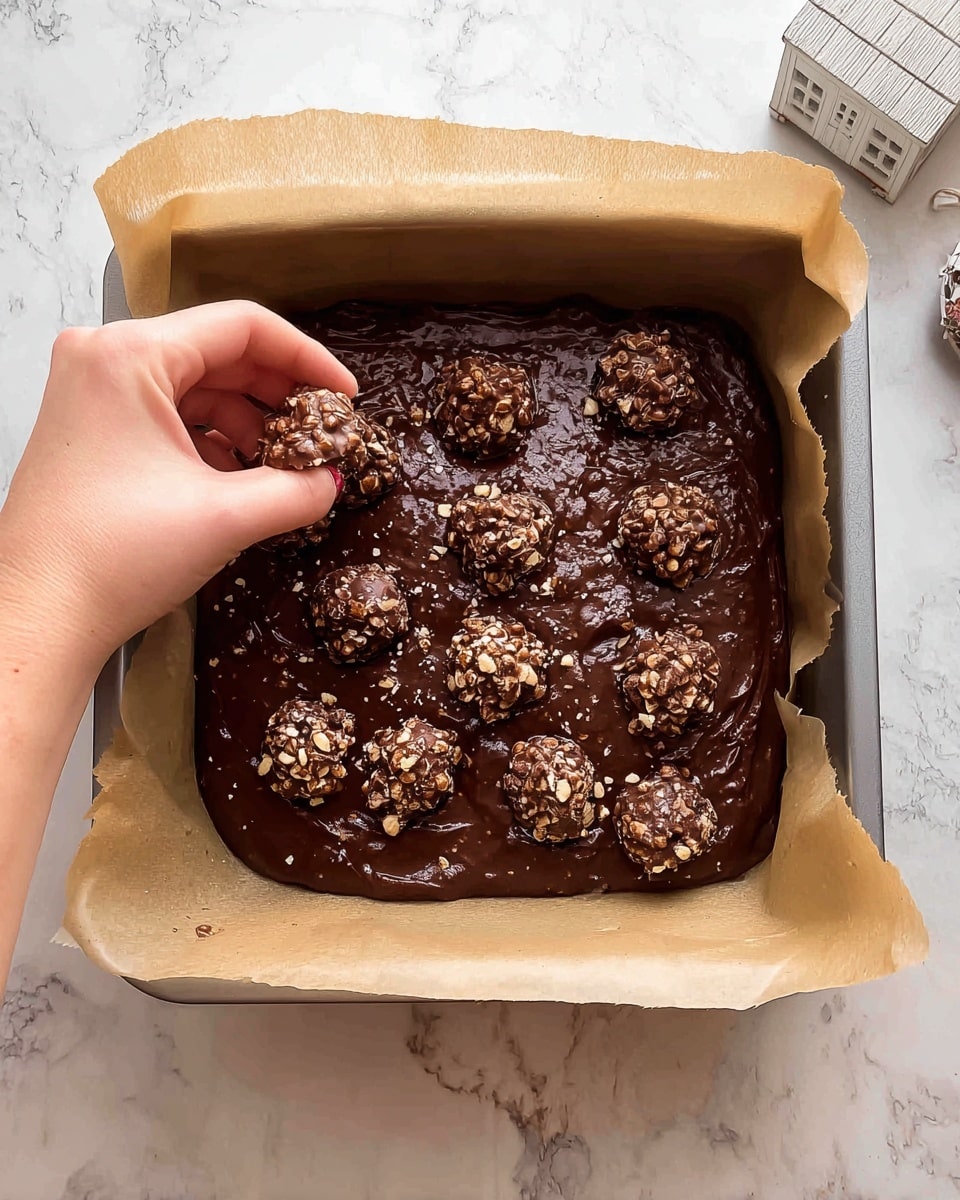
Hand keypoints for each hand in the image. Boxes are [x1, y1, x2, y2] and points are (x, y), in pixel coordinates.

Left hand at [0, 300, 355, 667]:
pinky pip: (169, 416)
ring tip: (285, 468)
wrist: (38, 617)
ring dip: (248, 423)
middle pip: (219, 353)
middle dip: (278, 395)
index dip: (306, 358)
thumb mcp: (224, 518)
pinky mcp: (91, 430)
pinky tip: (241, 480)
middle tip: (323, 434)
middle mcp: (103, 360)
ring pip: (196, 387)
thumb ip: (296, 492)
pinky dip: (212, 441)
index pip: (243, 326)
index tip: (343, 396)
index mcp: (129, 356)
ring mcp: (91, 394)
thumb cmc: (106, 558)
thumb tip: (333, 482)